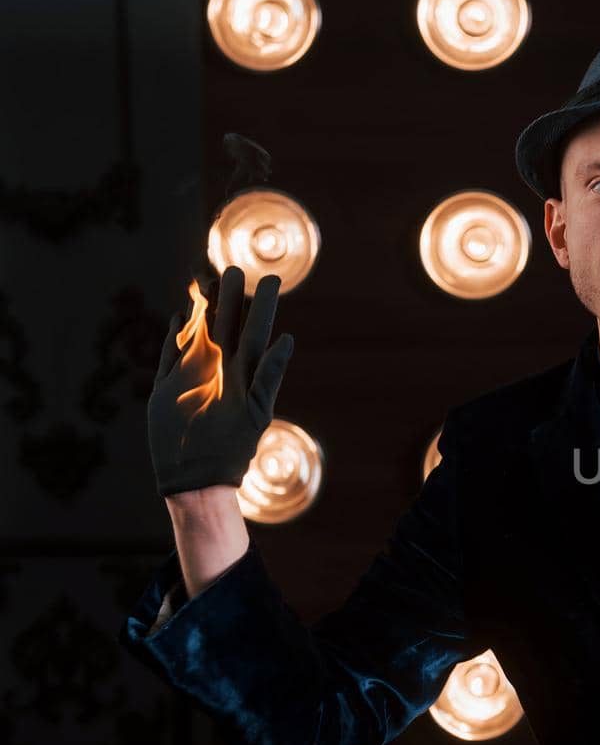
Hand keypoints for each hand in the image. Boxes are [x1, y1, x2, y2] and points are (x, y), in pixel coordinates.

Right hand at [147, 266, 293, 496]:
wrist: (196, 476)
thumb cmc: (233, 449)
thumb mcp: (257, 409)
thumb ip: (269, 374)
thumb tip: (288, 338)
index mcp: (245, 374)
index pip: (256, 331)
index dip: (262, 306)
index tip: (272, 278)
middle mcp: (221, 371)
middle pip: (227, 326)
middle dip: (231, 298)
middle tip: (234, 268)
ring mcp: (193, 376)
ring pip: (199, 334)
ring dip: (203, 310)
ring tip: (207, 281)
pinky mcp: (166, 387)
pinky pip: (169, 355)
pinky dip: (174, 337)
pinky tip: (180, 317)